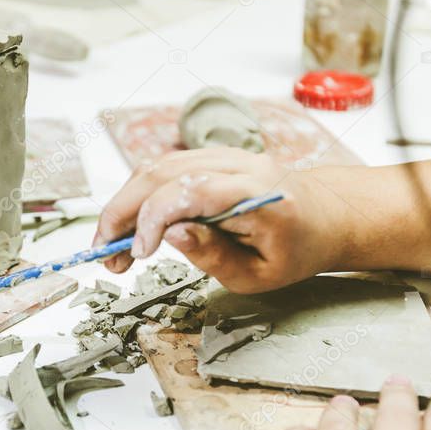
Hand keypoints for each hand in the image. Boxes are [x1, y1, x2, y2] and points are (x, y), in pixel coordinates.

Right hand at [93, 148, 348, 291]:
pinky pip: (167, 166)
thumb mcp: (259, 275)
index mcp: (258, 196)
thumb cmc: (295, 251)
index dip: (152, 219)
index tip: (135, 255)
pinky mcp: (215, 156)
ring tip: (112, 243)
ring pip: (158, 165)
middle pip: (163, 172)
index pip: (190, 192)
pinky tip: (132, 223)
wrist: (327, 217)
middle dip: (122, 210)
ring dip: (125, 202)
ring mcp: (227, 155)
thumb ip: (214, 256)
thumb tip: (171, 234)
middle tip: (103, 251)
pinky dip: (140, 193)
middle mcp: (240, 165)